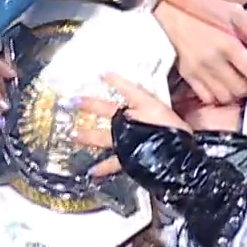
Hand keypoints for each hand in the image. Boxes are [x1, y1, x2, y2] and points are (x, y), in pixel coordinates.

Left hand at [70, 72, 187, 176]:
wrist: (175, 155)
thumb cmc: (172, 130)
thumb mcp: (161, 109)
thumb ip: (139, 96)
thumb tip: (117, 80)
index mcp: (138, 107)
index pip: (126, 89)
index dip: (115, 80)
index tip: (102, 74)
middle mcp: (126, 122)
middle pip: (105, 111)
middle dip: (88, 106)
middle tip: (70, 103)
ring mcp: (124, 140)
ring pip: (101, 137)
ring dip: (86, 136)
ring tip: (74, 136)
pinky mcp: (126, 158)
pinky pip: (111, 164)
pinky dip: (101, 168)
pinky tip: (91, 172)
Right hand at [154, 0, 246, 106]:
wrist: (164, 11)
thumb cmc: (200, 8)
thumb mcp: (231, 12)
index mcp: (229, 44)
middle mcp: (214, 62)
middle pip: (244, 89)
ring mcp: (199, 72)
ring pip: (227, 97)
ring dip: (238, 93)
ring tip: (238, 80)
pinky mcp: (187, 76)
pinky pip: (208, 98)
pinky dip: (219, 96)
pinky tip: (222, 84)